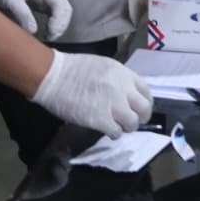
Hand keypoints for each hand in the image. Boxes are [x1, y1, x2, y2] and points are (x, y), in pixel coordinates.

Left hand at [0, 0, 72, 39]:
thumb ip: (22, 14)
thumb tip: (34, 31)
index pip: (60, 4)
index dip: (58, 21)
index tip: (50, 33)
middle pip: (65, 8)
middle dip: (61, 24)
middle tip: (51, 37)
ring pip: (61, 10)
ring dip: (59, 24)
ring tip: (49, 36)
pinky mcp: (39, 1)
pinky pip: (53, 12)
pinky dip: (53, 22)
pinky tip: (46, 30)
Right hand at [30, 51, 153, 138]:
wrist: (54, 76)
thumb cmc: (74, 69)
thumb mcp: (104, 66)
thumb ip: (118, 79)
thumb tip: (125, 93)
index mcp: (124, 74)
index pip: (146, 91)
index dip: (145, 102)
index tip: (141, 108)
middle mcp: (123, 89)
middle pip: (144, 109)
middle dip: (141, 117)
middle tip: (132, 121)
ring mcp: (113, 105)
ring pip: (133, 123)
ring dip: (127, 127)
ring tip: (119, 127)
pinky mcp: (100, 120)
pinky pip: (116, 132)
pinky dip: (114, 134)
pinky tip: (108, 131)